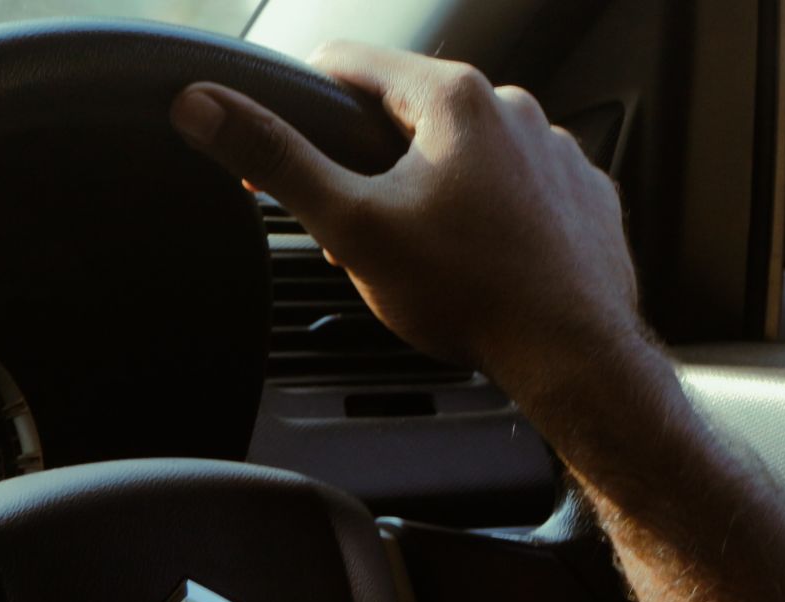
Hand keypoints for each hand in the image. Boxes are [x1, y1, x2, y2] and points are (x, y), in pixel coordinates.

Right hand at [169, 42, 655, 415]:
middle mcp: (513, 108)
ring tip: (422, 256)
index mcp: (454, 98)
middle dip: (371, 165)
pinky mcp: (581, 193)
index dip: (300, 104)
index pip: (347, 63)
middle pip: (408, 114)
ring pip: (466, 152)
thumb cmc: (471, 293)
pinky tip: (476, 261)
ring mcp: (555, 150)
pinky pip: (517, 187)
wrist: (572, 355)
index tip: (282, 151)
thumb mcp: (350, 225)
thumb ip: (276, 160)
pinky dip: (488, 214)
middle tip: (357, 229)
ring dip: (432, 189)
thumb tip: (203, 108)